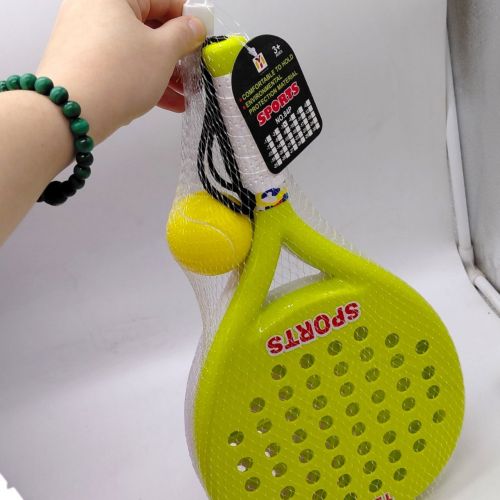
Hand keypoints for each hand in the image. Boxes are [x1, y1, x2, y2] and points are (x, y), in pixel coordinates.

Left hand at [37, 0, 206, 142]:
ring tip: (182, 94)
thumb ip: (183, 35)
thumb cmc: (114, 76)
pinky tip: (164, 99)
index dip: (188, 19)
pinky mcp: (81, 60)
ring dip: (162, 71)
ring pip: (134, 48)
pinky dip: (141, 78)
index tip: (202, 38)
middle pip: (147, 25)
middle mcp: (94, 6)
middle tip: (192, 69)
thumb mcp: (163, 52)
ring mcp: (84, 34)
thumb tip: (193, 27)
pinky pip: (119, 63)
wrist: (69, 114)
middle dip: (175, 52)